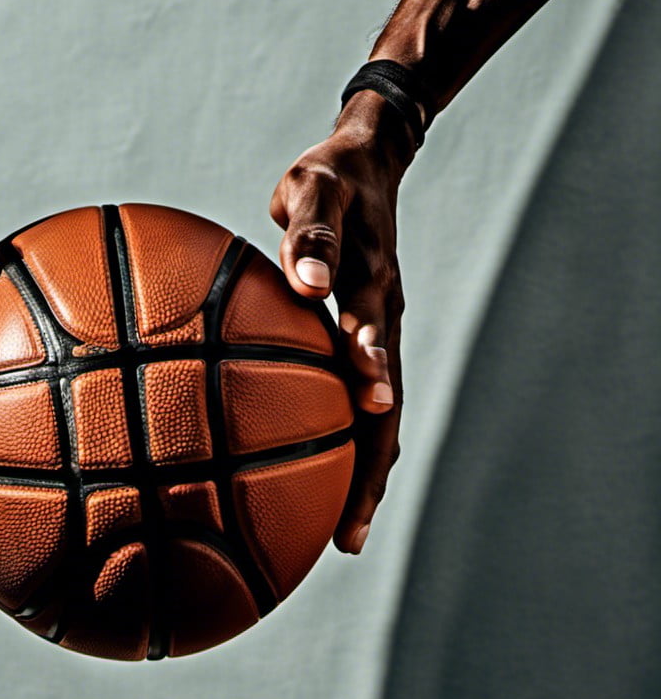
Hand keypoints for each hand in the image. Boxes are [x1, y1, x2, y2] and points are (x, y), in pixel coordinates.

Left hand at [270, 90, 413, 554]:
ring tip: (348, 533)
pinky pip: (368, 407)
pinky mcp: (370, 342)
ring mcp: (382, 333)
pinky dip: (357, 448)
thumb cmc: (329, 178)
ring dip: (368, 473)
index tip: (368, 408)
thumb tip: (309, 285)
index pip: (373, 332)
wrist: (369, 165)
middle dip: (371, 464)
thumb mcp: (313, 188)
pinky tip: (337, 487)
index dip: (370, 368)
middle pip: (387, 402)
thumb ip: (311, 235)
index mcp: (371, 279)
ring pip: (383, 418)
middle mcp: (384, 316)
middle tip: (350, 524)